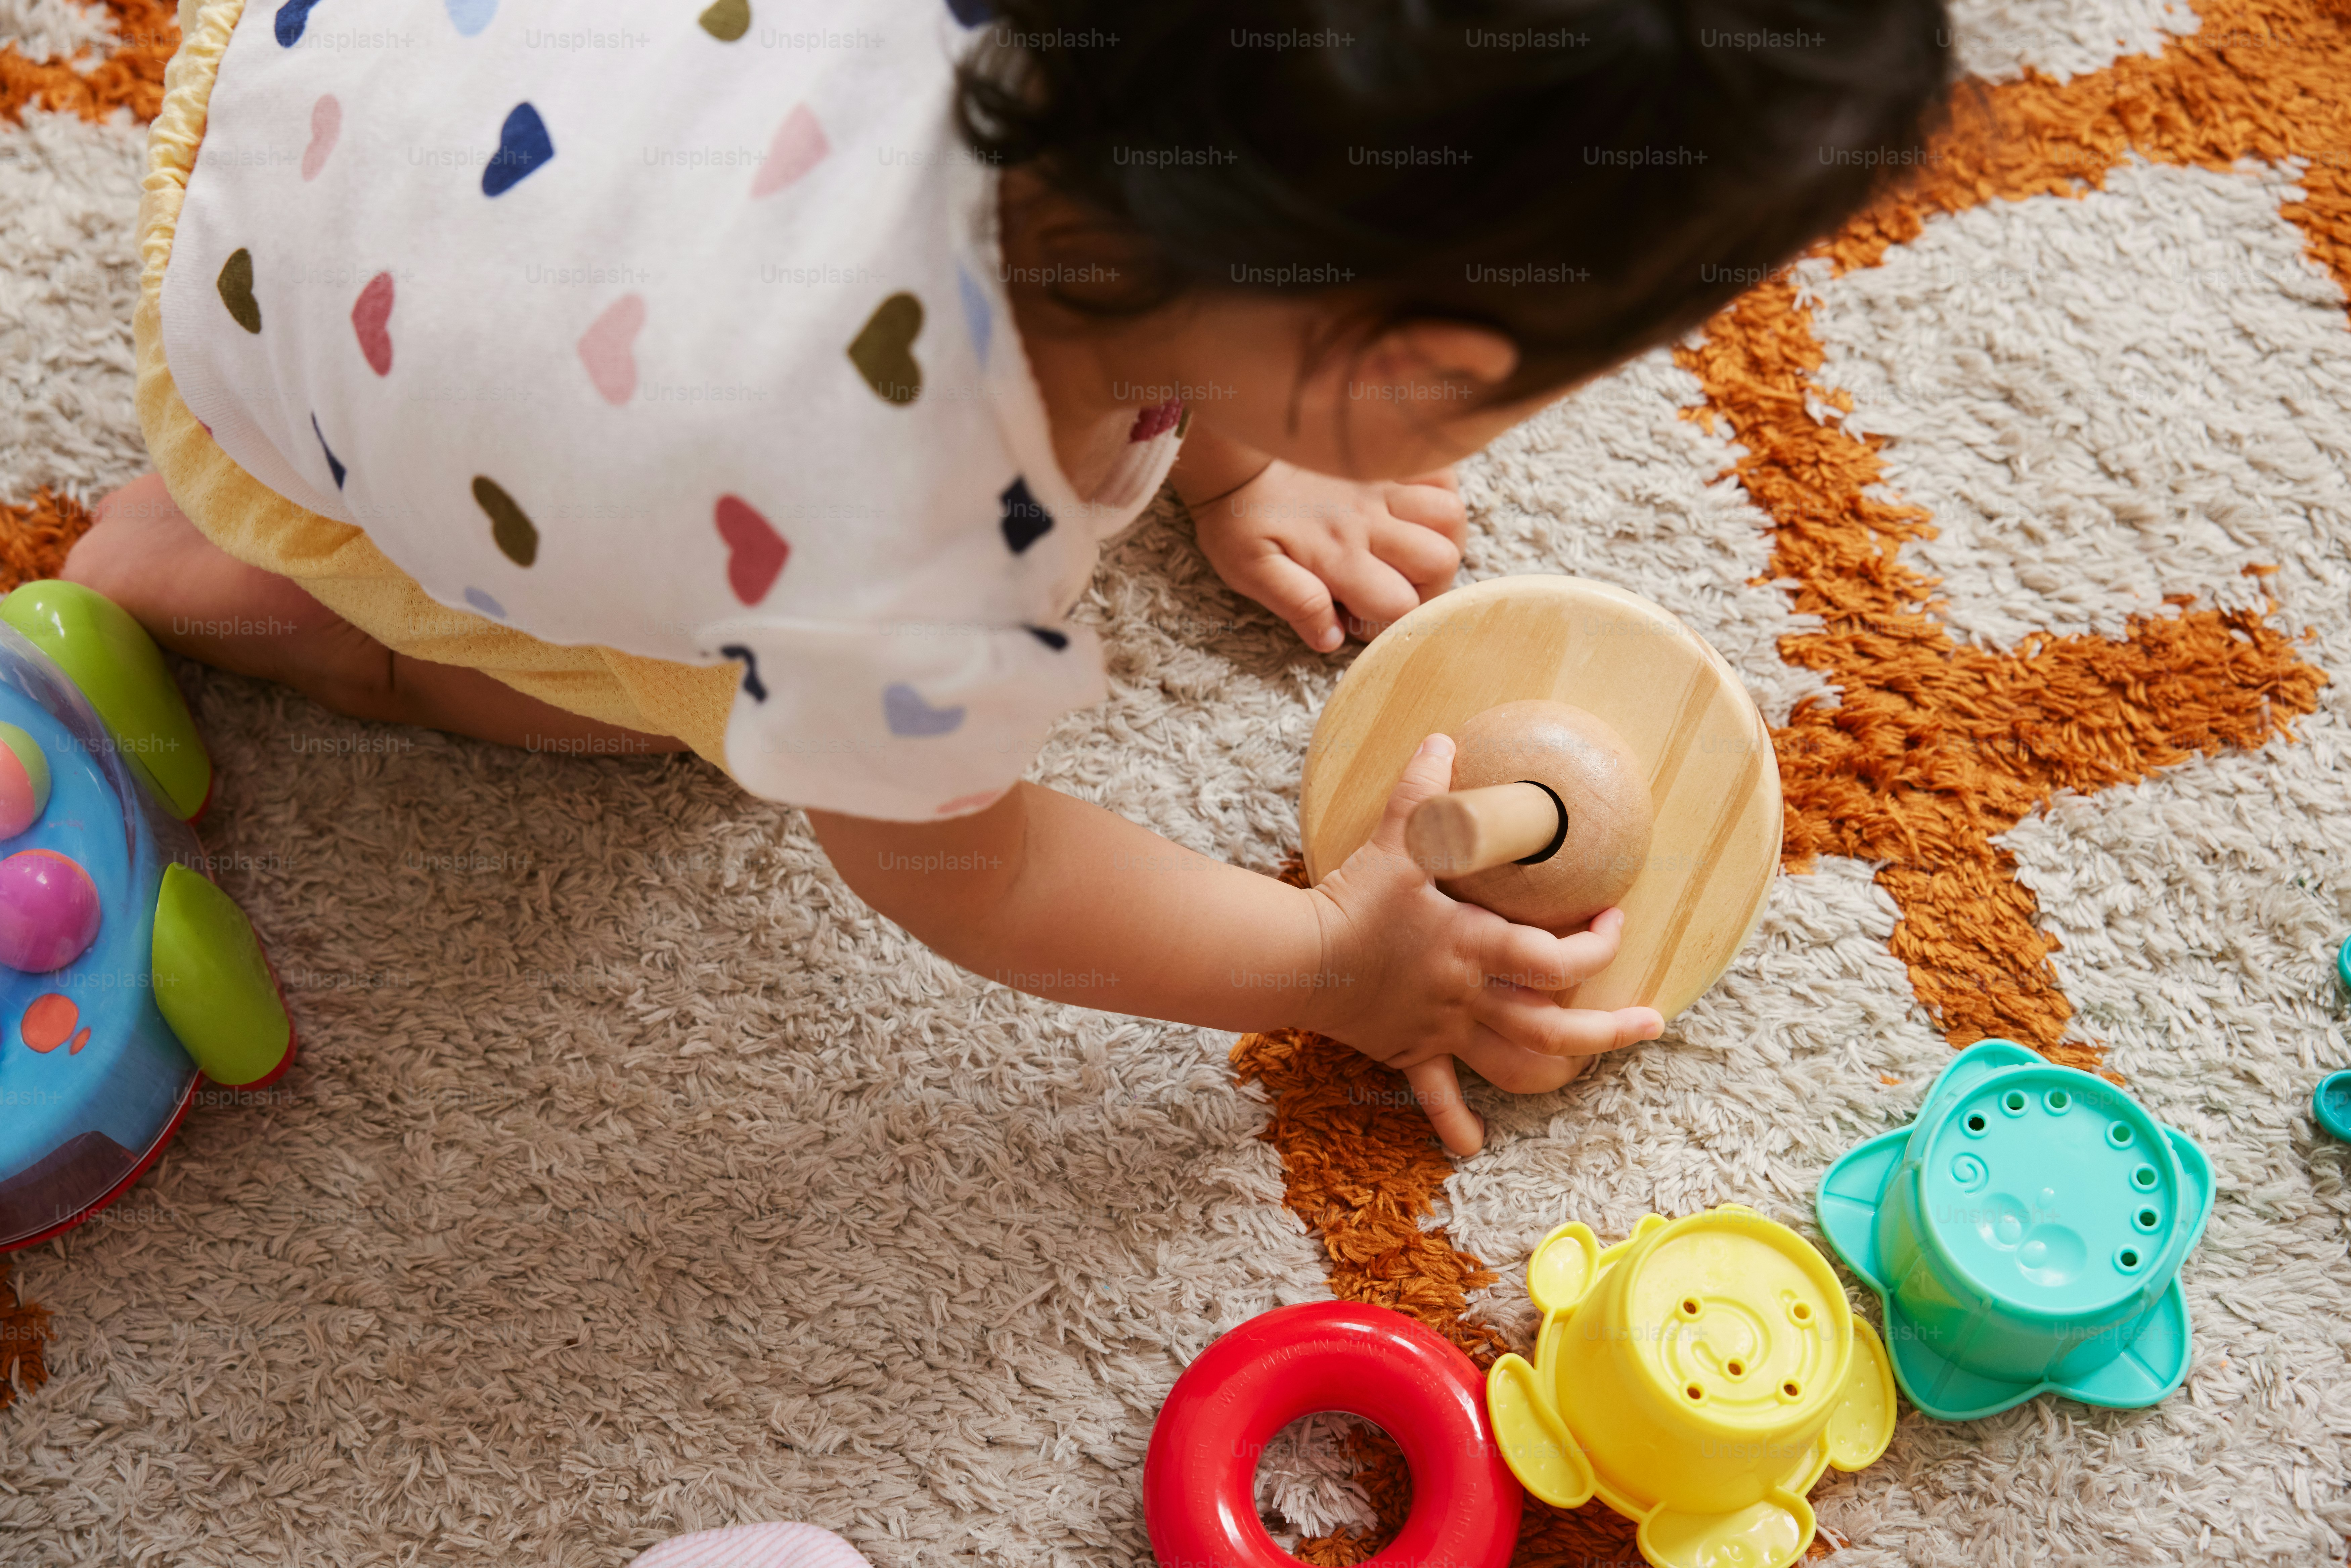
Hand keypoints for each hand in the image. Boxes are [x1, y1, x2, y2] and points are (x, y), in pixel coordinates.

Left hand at [1187, 459, 1465, 651]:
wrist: (1231, 452)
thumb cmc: (1238, 518)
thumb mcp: (1250, 570)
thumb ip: (1296, 604)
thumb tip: (1332, 639)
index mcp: (1337, 556)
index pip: (1400, 603)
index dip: (1387, 622)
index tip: (1360, 616)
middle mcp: (1367, 522)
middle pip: (1439, 561)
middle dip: (1427, 586)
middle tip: (1394, 586)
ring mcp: (1380, 487)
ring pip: (1448, 515)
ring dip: (1441, 540)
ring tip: (1410, 550)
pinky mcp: (1384, 460)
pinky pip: (1437, 472)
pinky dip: (1438, 493)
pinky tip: (1412, 509)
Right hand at [1295, 733, 1663, 1155]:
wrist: (1295, 959)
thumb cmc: (1351, 901)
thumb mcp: (1394, 841)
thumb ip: (1425, 792)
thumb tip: (1445, 739)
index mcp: (1476, 947)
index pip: (1557, 961)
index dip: (1598, 948)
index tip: (1614, 924)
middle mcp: (1469, 997)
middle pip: (1554, 1030)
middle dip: (1610, 1030)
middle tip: (1653, 1023)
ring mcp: (1442, 1030)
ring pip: (1513, 1064)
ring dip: (1558, 1073)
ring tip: (1594, 1071)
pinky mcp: (1409, 1050)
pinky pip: (1436, 1096)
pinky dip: (1455, 1122)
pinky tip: (1474, 1145)